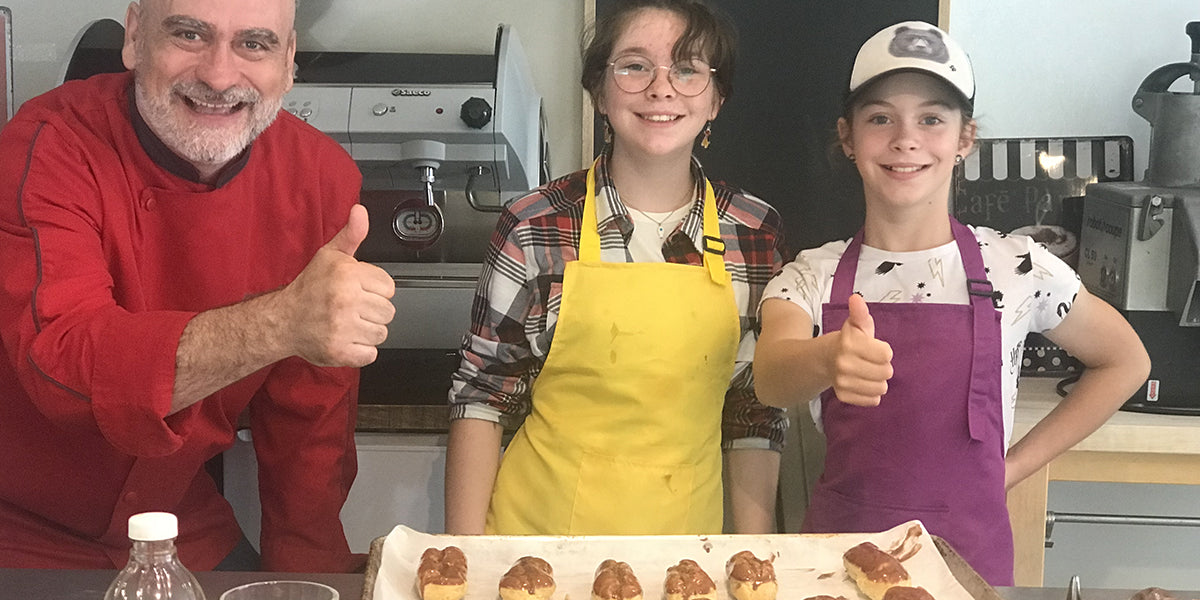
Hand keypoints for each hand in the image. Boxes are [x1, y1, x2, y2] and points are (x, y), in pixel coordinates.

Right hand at [276, 204, 395, 366]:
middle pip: (388, 312)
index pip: (389, 288)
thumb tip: (360, 211)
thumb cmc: (310, 288)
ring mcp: (343, 328)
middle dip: (372, 311)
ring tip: (348, 322)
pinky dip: (361, 350)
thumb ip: (351, 234)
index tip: (358, 290)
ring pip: (381, 333)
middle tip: (350, 308)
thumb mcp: (330, 256)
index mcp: (347, 275)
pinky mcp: (340, 352)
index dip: (375, 290)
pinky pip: (371, 354)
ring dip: (367, 331)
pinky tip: (346, 338)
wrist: (283, 320)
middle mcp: (345, 300)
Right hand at [829, 294, 892, 405]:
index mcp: (849, 344)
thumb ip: (860, 313)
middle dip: (883, 366)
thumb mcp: (856, 325)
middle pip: (886, 372)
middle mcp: (844, 364)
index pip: (886, 355)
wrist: (825, 360)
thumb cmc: (849, 341)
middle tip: (872, 362)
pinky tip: (863, 384)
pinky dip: (871, 394)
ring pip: (881, 388)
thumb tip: (856, 298)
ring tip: (868, 373)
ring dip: (878, 381)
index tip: (875, 348)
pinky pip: (872, 400)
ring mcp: (842, 382)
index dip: (884, 351)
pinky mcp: (843, 397)